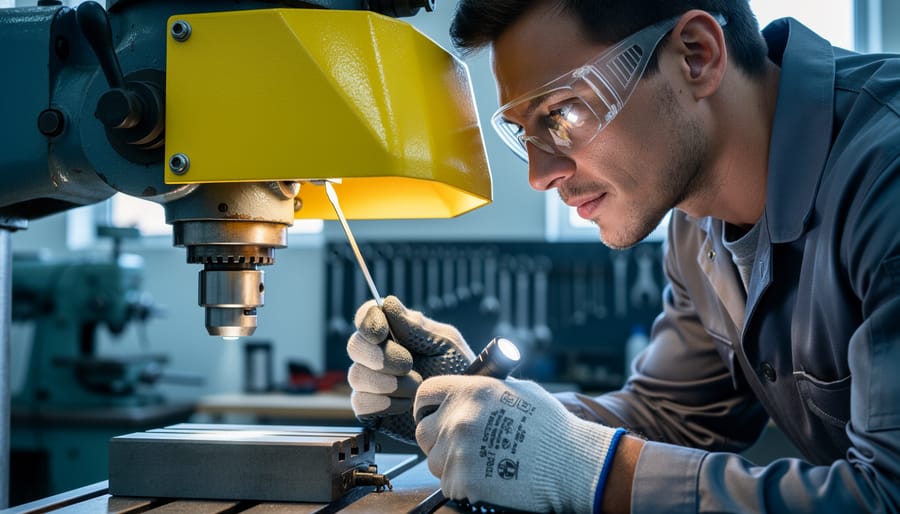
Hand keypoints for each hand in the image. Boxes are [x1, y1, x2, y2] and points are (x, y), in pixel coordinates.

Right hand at [347, 295, 474, 443]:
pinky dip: (383, 404)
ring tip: (417, 386)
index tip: (381, 333)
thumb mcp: (447, 345)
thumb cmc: (460, 373)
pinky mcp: (372, 409)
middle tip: (407, 364)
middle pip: (355, 345)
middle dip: (381, 356)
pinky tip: (406, 404)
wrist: (465, 412)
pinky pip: (360, 403)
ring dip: (388, 382)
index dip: (368, 321)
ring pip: (356, 375)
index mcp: (397, 331)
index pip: (367, 316)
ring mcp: (373, 382)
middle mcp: (379, 354)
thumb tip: (388, 304)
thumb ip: (417, 327)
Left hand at [415, 376, 622, 512]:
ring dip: (451, 464)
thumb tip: (468, 389)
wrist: (571, 463)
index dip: (427, 406)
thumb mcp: (518, 390)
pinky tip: (487, 478)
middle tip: (459, 445)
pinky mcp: (463, 481)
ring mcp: (458, 452)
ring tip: (481, 463)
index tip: (432, 414)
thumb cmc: (551, 427)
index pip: (426, 394)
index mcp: (470, 391)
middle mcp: (459, 419)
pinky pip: (449, 485)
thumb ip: (485, 388)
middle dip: (437, 438)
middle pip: (423, 432)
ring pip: (434, 461)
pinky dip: (463, 485)